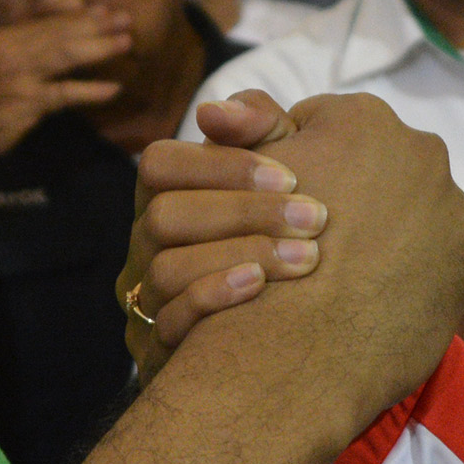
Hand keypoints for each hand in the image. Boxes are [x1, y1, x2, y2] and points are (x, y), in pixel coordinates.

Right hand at [0, 10, 133, 181]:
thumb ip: (22, 45)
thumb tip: (57, 30)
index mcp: (2, 38)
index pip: (47, 20)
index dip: (79, 15)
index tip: (106, 10)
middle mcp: (10, 51)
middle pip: (60, 33)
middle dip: (96, 25)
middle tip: (125, 19)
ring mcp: (17, 76)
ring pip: (65, 55)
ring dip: (99, 48)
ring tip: (126, 43)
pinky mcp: (24, 103)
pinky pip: (64, 93)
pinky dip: (89, 90)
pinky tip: (112, 89)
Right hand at [122, 92, 323, 377]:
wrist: (291, 344)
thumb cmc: (285, 239)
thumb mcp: (282, 175)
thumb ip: (261, 132)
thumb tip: (216, 110)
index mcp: (167, 199)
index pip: (161, 165)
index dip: (221, 164)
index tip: (290, 174)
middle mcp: (146, 249)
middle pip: (164, 216)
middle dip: (243, 212)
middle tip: (317, 218)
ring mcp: (146, 302)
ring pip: (166, 270)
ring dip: (239, 255)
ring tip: (308, 257)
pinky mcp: (157, 352)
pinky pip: (167, 324)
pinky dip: (215, 297)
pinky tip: (263, 287)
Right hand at [237, 91, 463, 432]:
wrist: (305, 349)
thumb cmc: (261, 251)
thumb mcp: (239, 177)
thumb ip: (243, 129)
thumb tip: (217, 107)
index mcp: (364, 117)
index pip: (321, 124)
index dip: (288, 163)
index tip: (273, 198)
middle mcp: (421, 152)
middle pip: (371, 166)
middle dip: (343, 191)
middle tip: (306, 235)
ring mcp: (451, 209)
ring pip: (406, 212)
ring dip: (378, 232)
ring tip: (335, 271)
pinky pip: (429, 260)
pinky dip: (403, 272)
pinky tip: (366, 297)